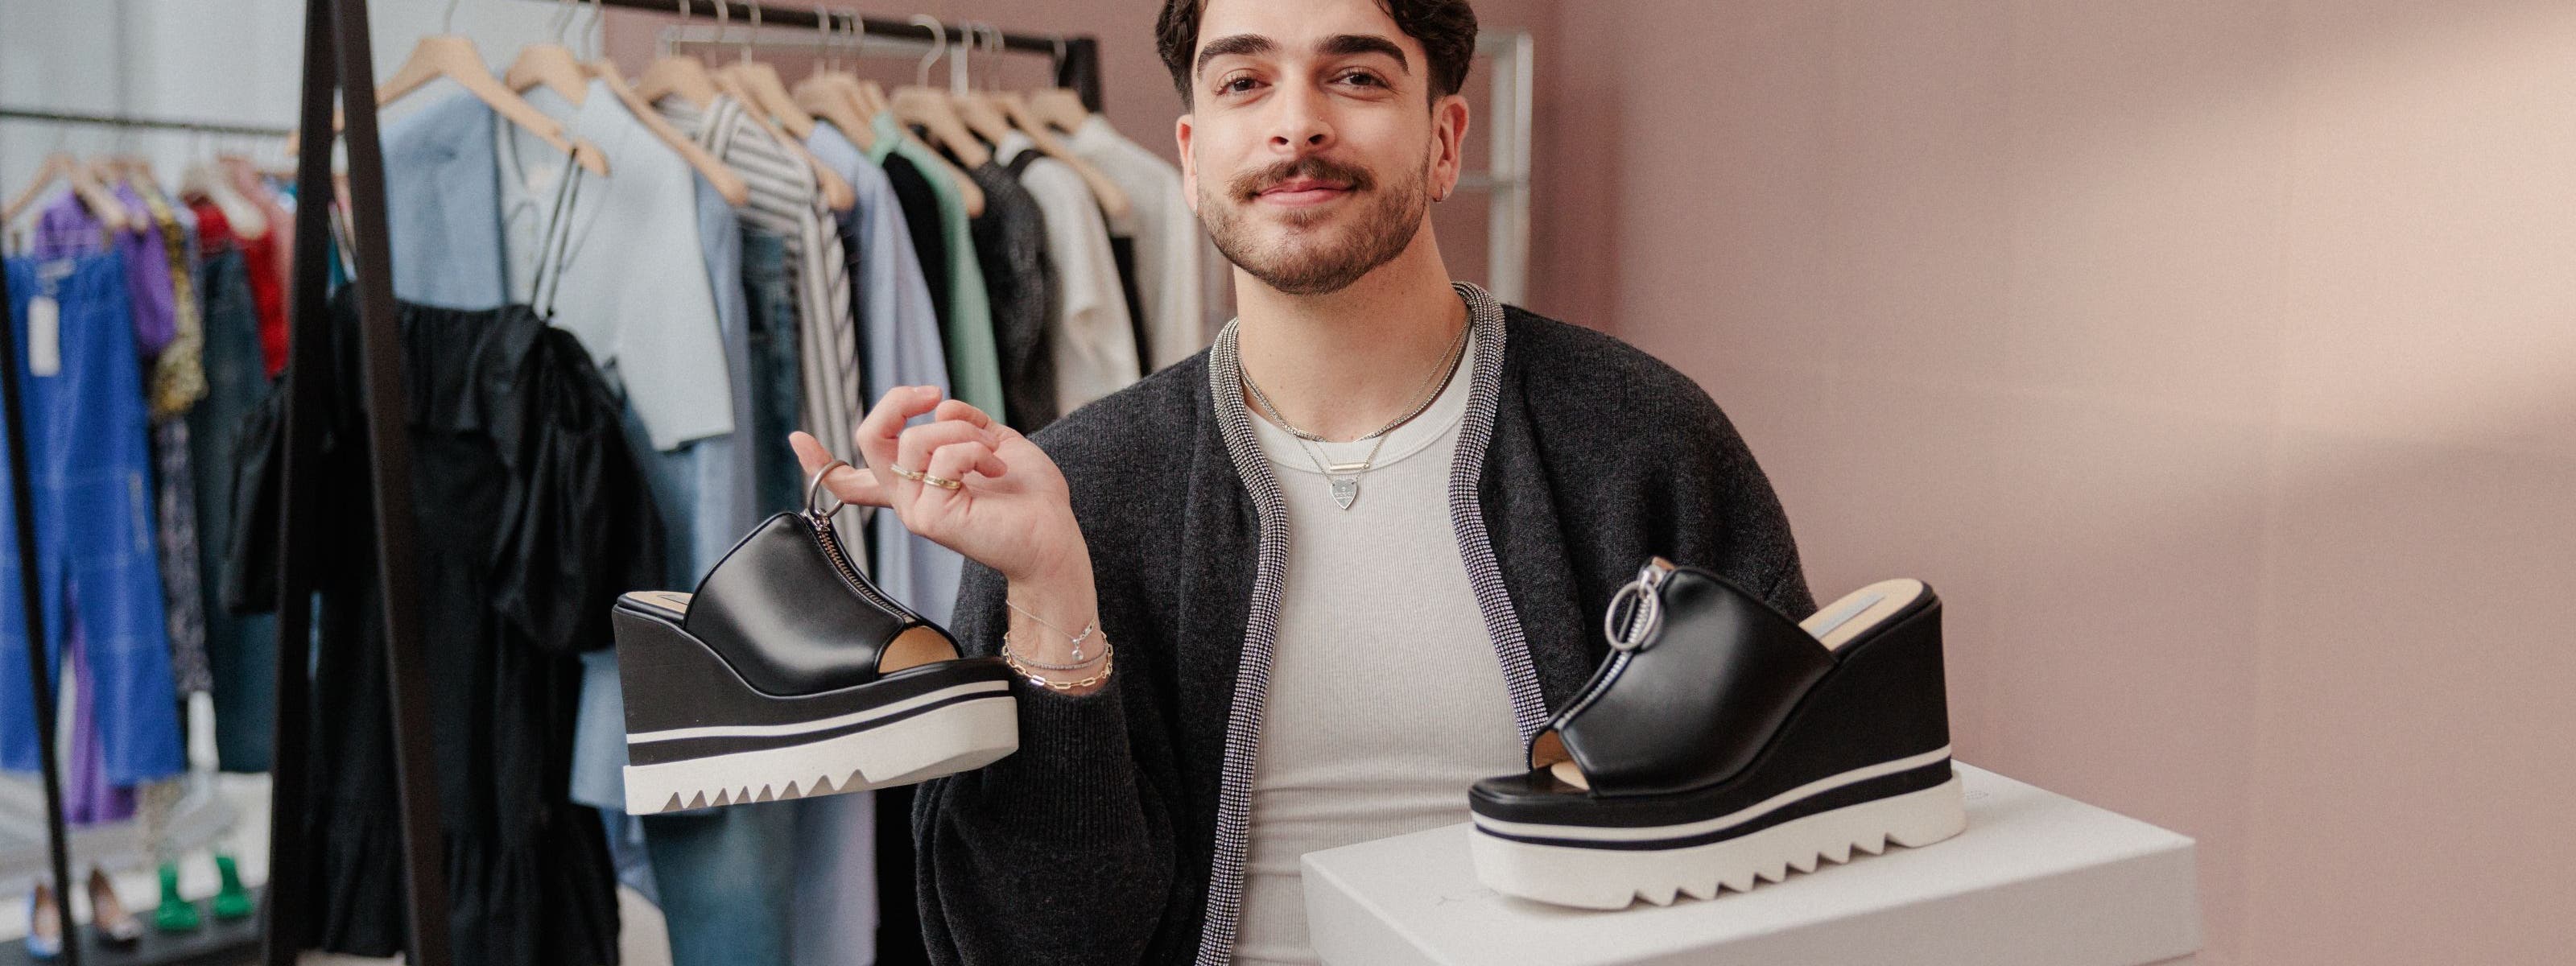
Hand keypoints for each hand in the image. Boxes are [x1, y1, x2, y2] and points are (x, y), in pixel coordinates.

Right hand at [790, 386, 1088, 588]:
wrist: (1055, 536)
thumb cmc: (1031, 496)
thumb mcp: (992, 442)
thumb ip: (961, 422)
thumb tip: (938, 406)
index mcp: (917, 485)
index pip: (854, 480)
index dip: (820, 462)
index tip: (796, 438)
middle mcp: (908, 500)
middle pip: (869, 439)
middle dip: (897, 402)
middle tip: (933, 393)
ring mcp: (915, 511)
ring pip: (912, 441)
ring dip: (963, 432)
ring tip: (992, 455)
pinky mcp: (929, 518)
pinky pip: (941, 459)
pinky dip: (975, 451)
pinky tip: (996, 470)